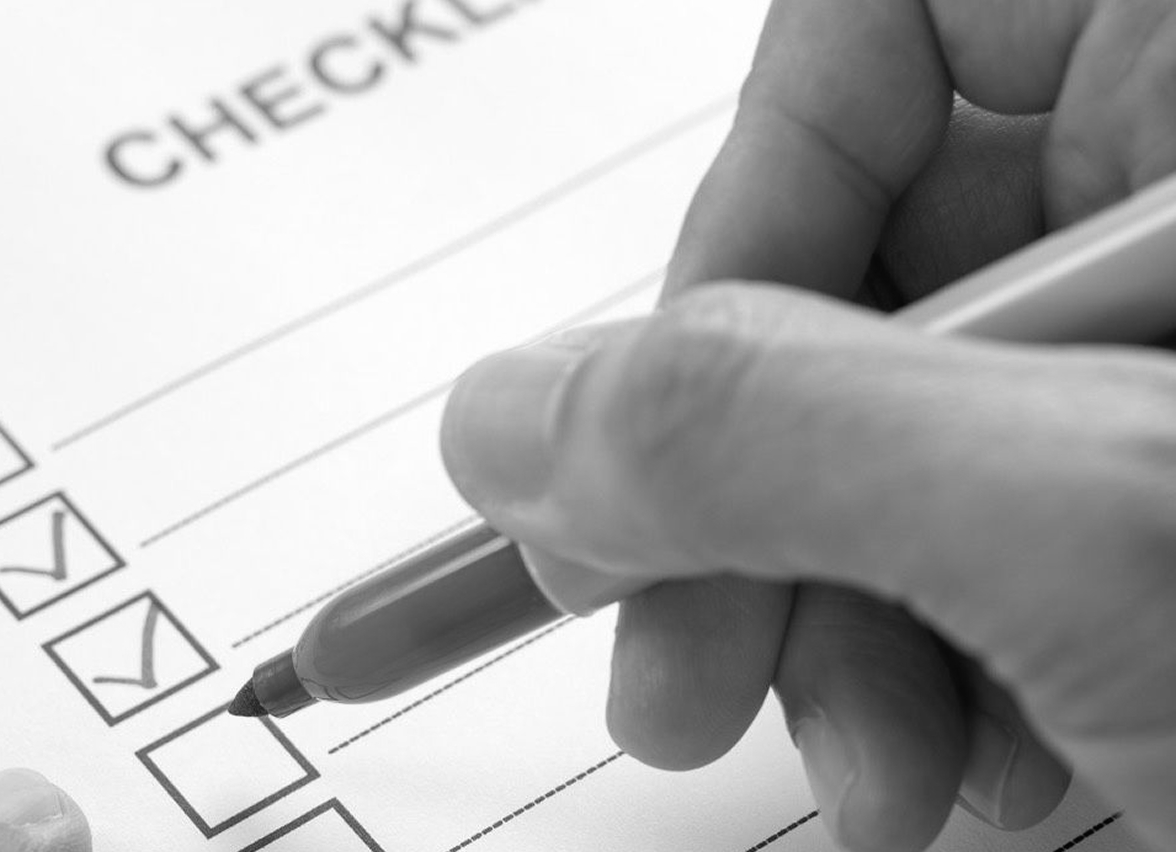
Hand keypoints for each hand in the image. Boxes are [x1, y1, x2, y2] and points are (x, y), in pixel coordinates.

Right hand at [441, 1, 1175, 850]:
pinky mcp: (1122, 500)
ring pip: (869, 437)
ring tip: (870, 766)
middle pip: (842, 269)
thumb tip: (502, 423)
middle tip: (678, 653)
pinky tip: (964, 763)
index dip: (755, 193)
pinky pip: (942, 537)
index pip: (879, 24)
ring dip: (813, 618)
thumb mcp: (1082, 521)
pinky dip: (914, 664)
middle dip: (743, 492)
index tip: (690, 398)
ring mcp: (1136, 371)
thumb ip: (760, 431)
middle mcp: (1162, 207)